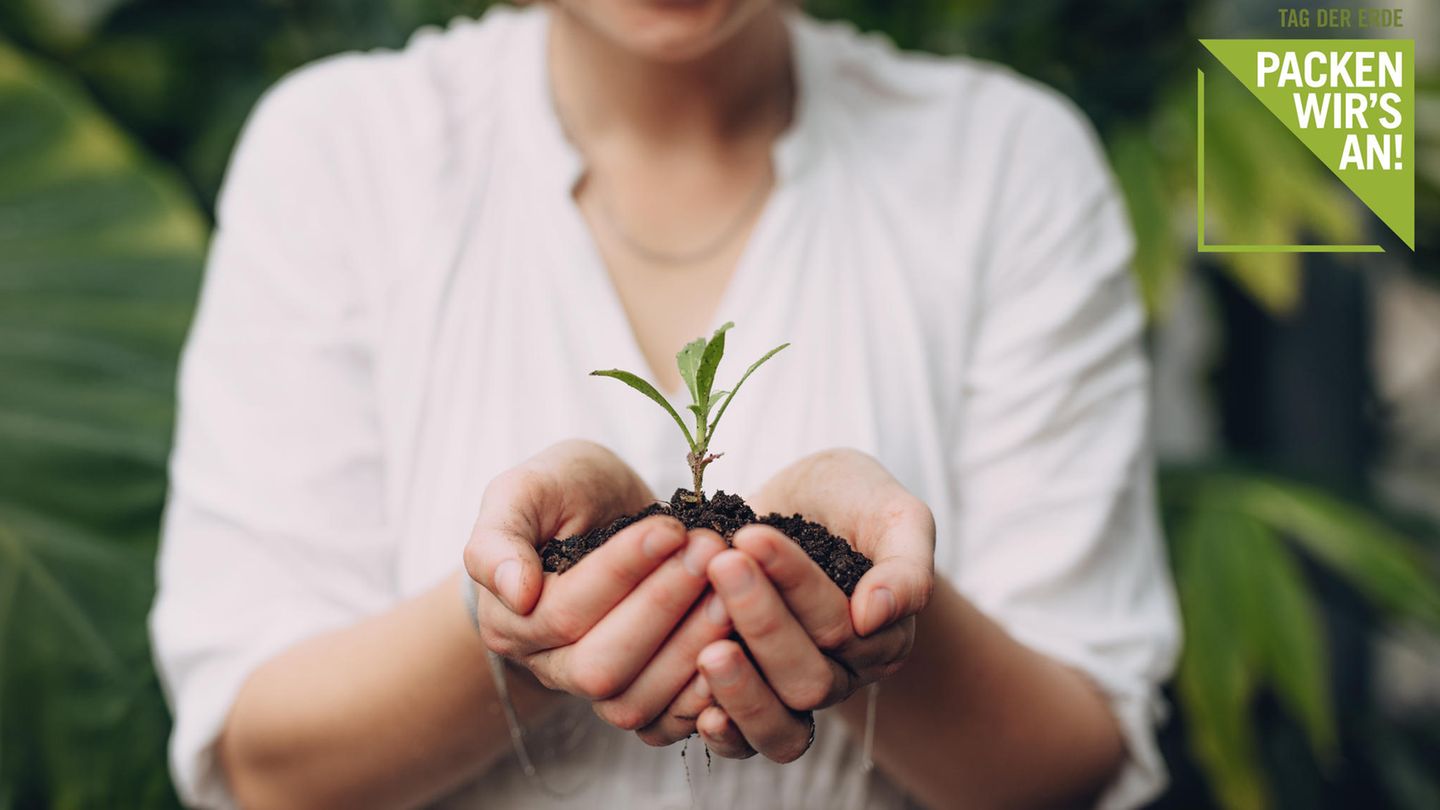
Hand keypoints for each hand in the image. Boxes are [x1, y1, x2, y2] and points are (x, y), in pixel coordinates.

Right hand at [462, 441, 730, 728]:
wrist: (603, 513)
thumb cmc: (564, 494)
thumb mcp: (526, 489)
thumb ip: (499, 536)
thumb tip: (514, 593)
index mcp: (510, 618)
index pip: (565, 611)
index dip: (621, 572)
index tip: (670, 528)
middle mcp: (546, 665)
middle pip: (600, 666)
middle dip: (661, 609)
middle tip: (711, 553)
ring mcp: (594, 691)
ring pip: (633, 700)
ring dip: (689, 646)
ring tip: (731, 590)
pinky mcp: (640, 699)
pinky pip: (666, 722)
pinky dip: (703, 693)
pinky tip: (740, 646)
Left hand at [692, 449, 935, 761]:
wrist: (809, 505)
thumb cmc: (854, 501)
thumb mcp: (895, 513)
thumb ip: (906, 563)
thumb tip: (875, 616)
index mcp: (883, 634)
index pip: (841, 624)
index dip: (795, 583)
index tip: (752, 536)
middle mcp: (843, 671)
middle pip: (809, 678)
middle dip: (763, 622)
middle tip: (722, 565)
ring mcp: (795, 691)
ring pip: (780, 722)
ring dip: (742, 689)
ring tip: (707, 649)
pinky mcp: (754, 698)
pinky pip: (746, 744)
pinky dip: (726, 734)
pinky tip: (700, 712)